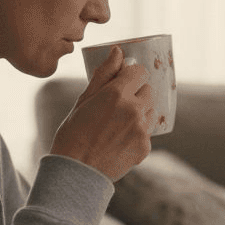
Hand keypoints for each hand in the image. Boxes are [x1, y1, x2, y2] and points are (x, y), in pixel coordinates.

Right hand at [50, 46, 153, 180]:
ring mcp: (142, 130)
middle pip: (148, 90)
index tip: (122, 81)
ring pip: (151, 110)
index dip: (130, 75)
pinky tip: (118, 141)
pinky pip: (147, 132)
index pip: (139, 71)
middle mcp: (134, 109)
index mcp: (117, 94)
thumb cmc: (73, 134)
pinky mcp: (145, 147)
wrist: (76, 172)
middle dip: (136, 93)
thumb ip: (104, 74)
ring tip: (117, 125)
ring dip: (140, 113)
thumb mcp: (84, 100)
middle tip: (117, 106)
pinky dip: (137, 133)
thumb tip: (118, 52)